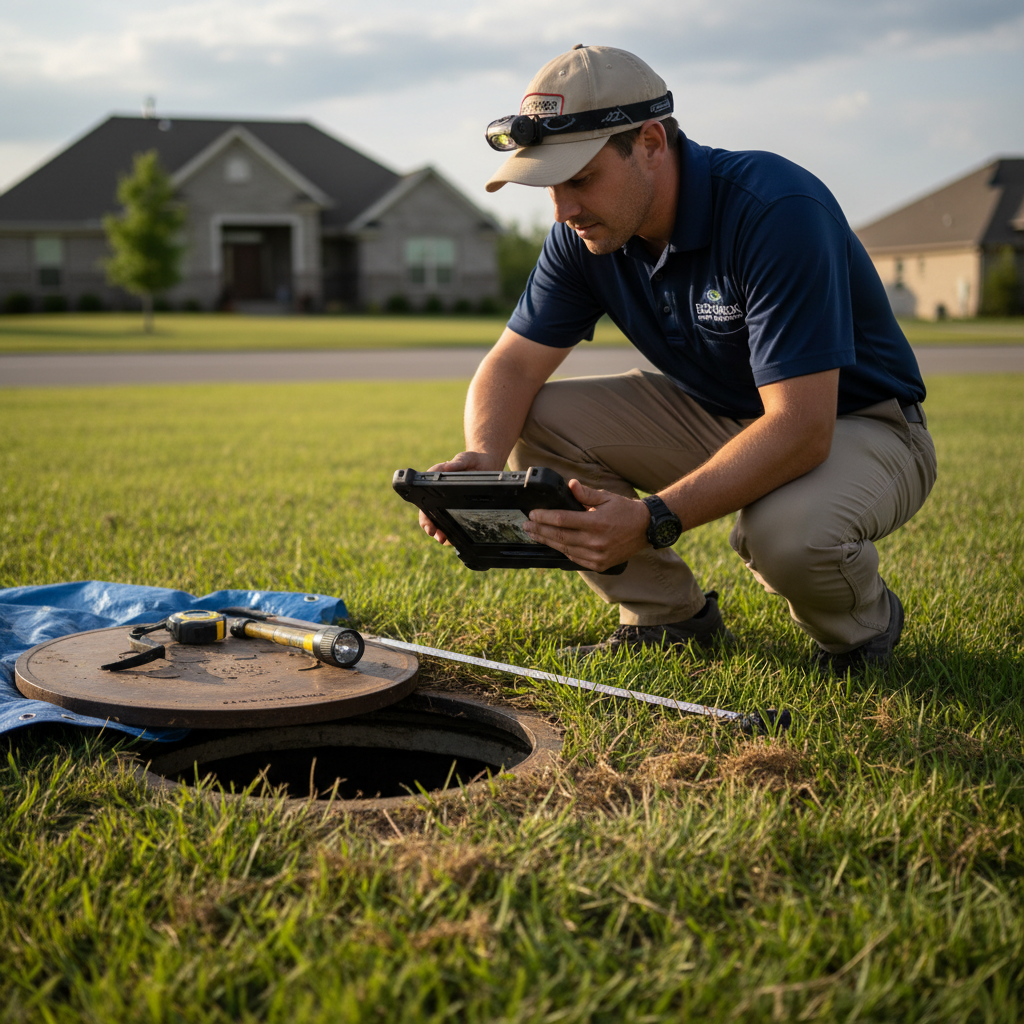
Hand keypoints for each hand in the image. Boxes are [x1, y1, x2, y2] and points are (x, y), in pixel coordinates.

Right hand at [418, 451, 505, 545]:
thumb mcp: (465, 459)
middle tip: (438, 537)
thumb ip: (456, 462)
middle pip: (430, 517)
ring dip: (441, 533)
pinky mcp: (458, 509)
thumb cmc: (472, 460)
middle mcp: (439, 497)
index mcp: (435, 485)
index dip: (425, 516)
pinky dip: (452, 533)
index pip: (424, 502)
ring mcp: (448, 504)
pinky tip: (455, 539)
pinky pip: (452, 524)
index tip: (429, 527)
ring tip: (446, 540)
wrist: (486, 464)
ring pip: (440, 523)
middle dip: (432, 529)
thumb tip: (446, 467)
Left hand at [523, 479, 652, 570]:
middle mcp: (596, 542)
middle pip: (559, 536)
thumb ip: (586, 494)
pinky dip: (563, 551)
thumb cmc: (626, 511)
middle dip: (540, 530)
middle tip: (526, 526)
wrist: (646, 529)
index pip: (562, 520)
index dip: (544, 518)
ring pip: (565, 549)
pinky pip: (575, 558)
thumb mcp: (607, 497)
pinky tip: (553, 544)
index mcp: (596, 523)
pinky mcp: (600, 564)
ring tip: (534, 535)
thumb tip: (570, 485)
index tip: (532, 514)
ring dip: (547, 541)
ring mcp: (597, 555)